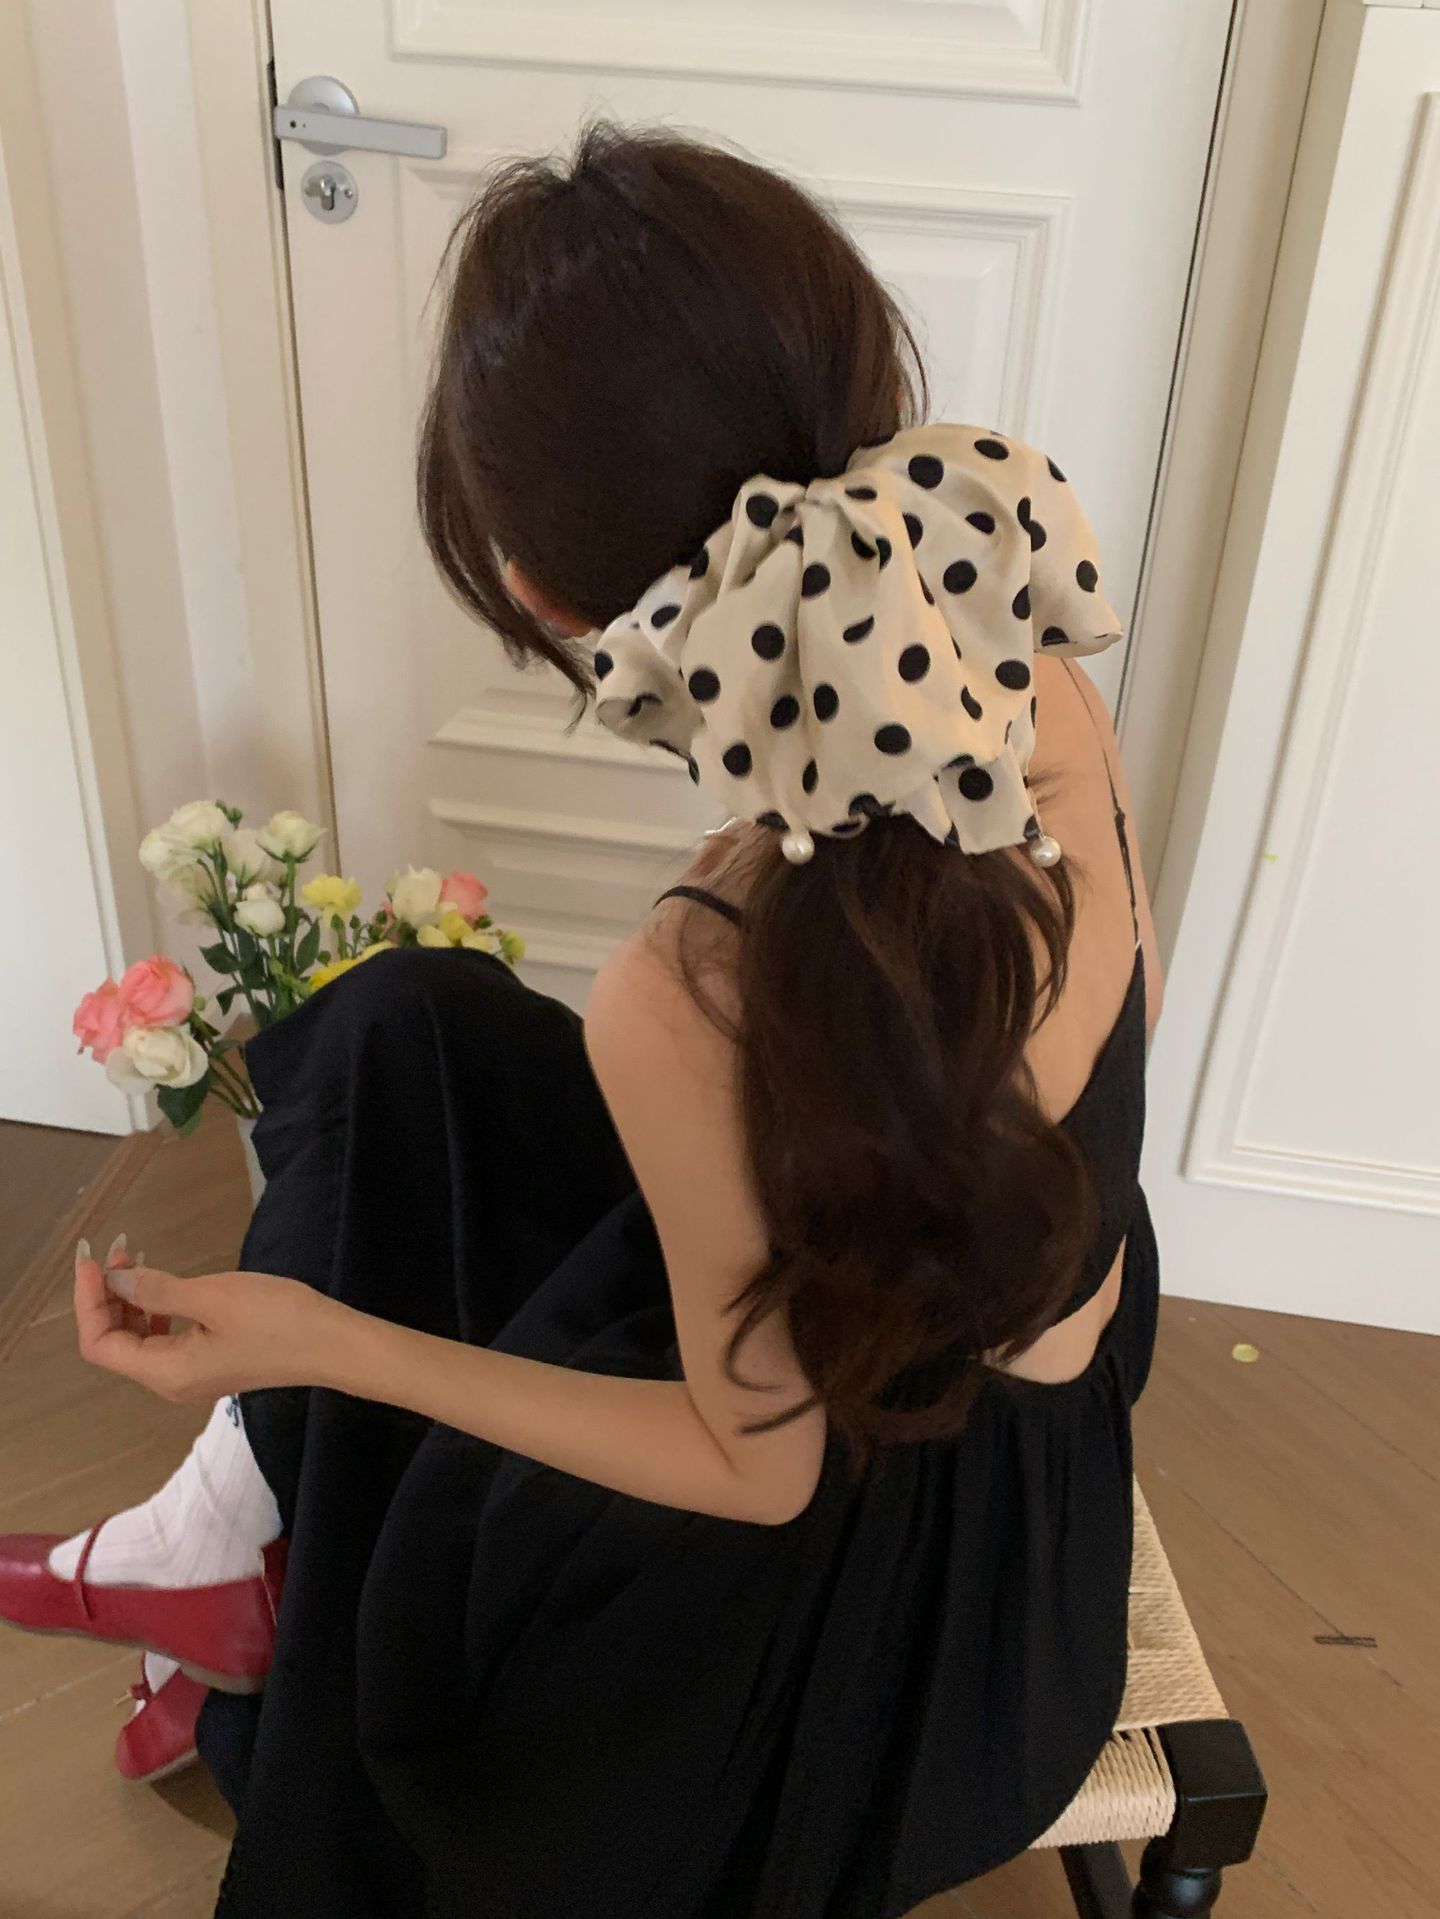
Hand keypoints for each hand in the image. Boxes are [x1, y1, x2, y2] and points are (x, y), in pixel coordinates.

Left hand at [74, 1236, 346, 1403]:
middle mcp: (171, 1382)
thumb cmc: (275, 1320)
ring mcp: (192, 1376)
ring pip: (139, 1343)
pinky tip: (166, 1287)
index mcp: (166, 1372)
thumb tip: (114, 1279)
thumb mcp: (213, 1296)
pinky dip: (155, 1312)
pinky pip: (164, 1342)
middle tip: (119, 1250)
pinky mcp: (211, 1364)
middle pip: (116, 1345)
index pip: (100, 1344)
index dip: (88, 1301)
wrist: (333, 1344)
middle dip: (107, 1298)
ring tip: (138, 1261)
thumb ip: (158, 1290)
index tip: (92, 1258)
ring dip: (130, 1302)